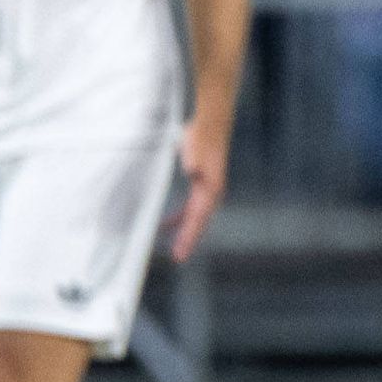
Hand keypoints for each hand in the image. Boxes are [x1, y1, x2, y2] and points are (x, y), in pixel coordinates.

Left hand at [168, 113, 231, 261]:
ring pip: (195, 216)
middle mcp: (212, 193)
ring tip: (174, 245)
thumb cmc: (201, 137)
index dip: (189, 237)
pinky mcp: (201, 184)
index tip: (180, 253)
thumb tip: (192, 170)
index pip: (197, 219)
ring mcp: (207, 189)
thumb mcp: (194, 148)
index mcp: (210, 189)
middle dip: (188, 239)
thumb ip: (193, 161)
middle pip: (198, 222)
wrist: (211, 124)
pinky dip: (181, 217)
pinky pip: (191, 207)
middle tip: (178, 256)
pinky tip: (169, 222)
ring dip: (185, 229)